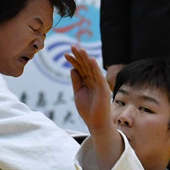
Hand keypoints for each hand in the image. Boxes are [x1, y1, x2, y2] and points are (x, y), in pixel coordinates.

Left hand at [66, 45, 122, 169]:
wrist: (96, 123)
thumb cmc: (87, 110)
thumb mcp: (78, 93)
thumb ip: (76, 81)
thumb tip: (72, 68)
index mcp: (88, 82)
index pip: (80, 69)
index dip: (74, 61)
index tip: (65, 54)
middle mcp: (94, 81)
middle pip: (86, 66)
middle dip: (79, 56)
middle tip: (72, 46)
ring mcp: (99, 84)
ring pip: (92, 69)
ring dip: (86, 58)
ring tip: (80, 49)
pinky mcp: (103, 89)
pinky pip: (99, 76)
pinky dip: (95, 68)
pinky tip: (91, 59)